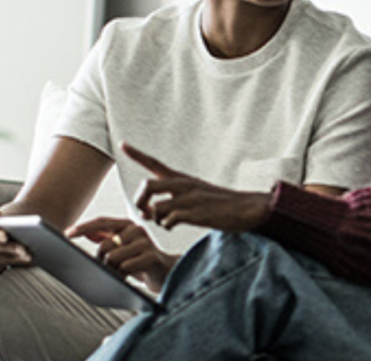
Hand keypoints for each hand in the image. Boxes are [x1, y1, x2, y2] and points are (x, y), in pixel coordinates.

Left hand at [66, 217, 177, 292]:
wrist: (167, 273)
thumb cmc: (143, 261)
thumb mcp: (123, 248)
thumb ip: (107, 238)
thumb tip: (86, 233)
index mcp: (128, 225)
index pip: (102, 222)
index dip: (83, 227)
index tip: (68, 234)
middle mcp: (137, 230)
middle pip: (104, 246)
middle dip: (101, 261)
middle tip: (109, 269)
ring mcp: (145, 242)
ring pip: (112, 258)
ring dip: (112, 270)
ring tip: (121, 274)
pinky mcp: (151, 256)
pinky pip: (125, 267)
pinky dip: (123, 275)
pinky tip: (130, 277)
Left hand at [123, 142, 271, 232]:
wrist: (247, 208)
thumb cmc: (222, 204)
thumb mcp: (198, 194)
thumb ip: (175, 199)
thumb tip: (153, 213)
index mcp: (183, 179)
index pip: (155, 163)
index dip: (137, 154)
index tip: (123, 144)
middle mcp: (184, 184)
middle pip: (148, 185)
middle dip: (139, 201)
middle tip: (144, 213)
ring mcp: (189, 198)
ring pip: (156, 207)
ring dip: (155, 219)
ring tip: (165, 223)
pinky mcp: (195, 212)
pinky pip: (169, 220)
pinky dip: (167, 226)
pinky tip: (175, 226)